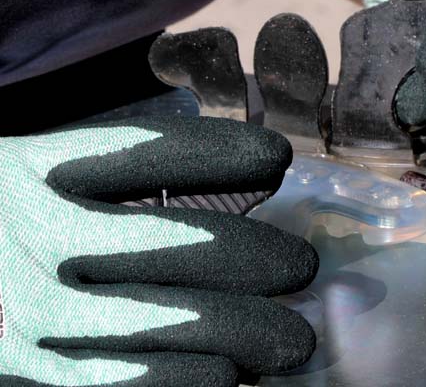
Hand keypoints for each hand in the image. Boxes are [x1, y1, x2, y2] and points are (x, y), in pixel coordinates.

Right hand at [0, 116, 316, 385]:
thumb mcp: (27, 175)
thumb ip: (106, 175)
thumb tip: (236, 174)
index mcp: (31, 168)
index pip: (146, 154)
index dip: (220, 154)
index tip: (278, 157)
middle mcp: (30, 234)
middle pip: (174, 245)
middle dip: (254, 259)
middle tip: (304, 268)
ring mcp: (21, 311)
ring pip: (157, 324)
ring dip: (237, 333)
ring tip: (294, 342)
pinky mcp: (14, 372)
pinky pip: (111, 384)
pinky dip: (176, 383)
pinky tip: (226, 381)